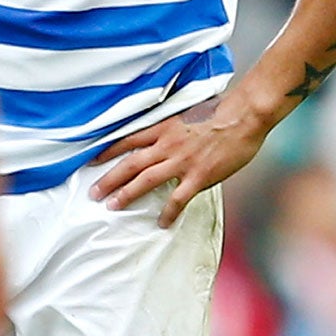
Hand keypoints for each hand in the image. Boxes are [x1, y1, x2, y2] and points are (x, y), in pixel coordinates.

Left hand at [91, 102, 261, 228]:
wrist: (242, 118)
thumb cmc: (220, 112)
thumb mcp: (188, 113)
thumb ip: (173, 127)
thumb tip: (165, 135)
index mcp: (165, 127)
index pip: (129, 140)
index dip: (109, 151)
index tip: (93, 161)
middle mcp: (168, 145)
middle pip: (130, 163)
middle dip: (109, 179)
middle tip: (93, 193)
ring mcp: (182, 162)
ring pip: (146, 181)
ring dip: (127, 194)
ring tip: (113, 206)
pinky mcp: (198, 176)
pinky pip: (177, 199)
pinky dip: (168, 213)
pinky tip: (161, 223)